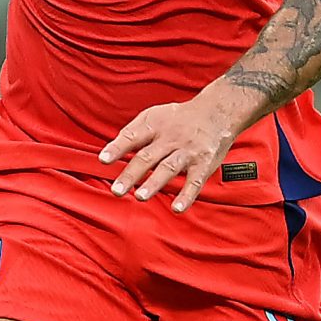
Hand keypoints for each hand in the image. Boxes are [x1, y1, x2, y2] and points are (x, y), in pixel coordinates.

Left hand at [99, 92, 240, 211]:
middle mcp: (170, 138)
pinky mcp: (204, 164)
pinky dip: (186, 196)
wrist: (217, 111)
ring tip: (140, 197)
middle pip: (148, 156)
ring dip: (154, 183)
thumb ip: (134, 132)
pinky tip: (177, 208)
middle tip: (117, 190)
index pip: (132, 136)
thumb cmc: (179, 118)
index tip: (103, 160)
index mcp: (155, 125)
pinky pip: (194, 182)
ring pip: (169, 168)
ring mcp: (188, 151)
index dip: (117, 148)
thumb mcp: (154, 115)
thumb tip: (112, 150)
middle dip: (131, 174)